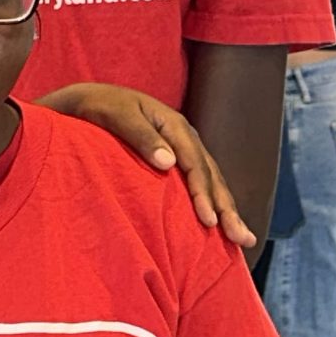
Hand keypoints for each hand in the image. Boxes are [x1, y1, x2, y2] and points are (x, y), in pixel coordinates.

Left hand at [39, 84, 252, 250]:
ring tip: (245, 238)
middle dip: (228, 208)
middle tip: (243, 238)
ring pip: (213, 180)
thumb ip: (141, 137)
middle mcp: (186, 136)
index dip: (203, 193)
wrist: (91, 98)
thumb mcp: (117, 117)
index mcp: (174, 125)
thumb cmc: (101, 108)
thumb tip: (168, 163)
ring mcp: (184, 147)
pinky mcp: (178, 157)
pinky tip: (222, 222)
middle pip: (212, 175)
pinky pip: (202, 181)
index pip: (195, 164)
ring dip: (228, 209)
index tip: (208, 221)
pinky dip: (214, 202)